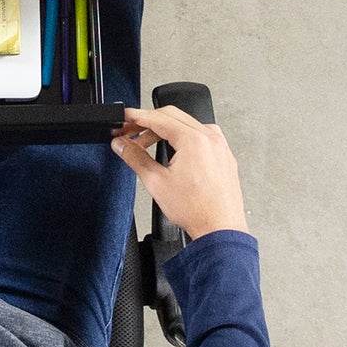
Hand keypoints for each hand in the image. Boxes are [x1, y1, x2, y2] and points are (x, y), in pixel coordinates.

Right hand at [111, 105, 247, 239]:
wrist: (219, 229)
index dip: (137, 116)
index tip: (125, 118)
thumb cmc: (196, 210)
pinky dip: (183, 137)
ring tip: (147, 144)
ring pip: (187, 124)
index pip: (159, 118)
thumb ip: (135, 157)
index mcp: (194, 140)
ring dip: (165, 129)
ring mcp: (220, 145)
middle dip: (148, 122)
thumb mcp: (156, 182)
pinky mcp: (224, 155)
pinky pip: (201, 135)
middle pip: (173, 116)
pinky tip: (171, 150)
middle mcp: (210, 137)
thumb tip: (122, 144)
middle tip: (130, 131)